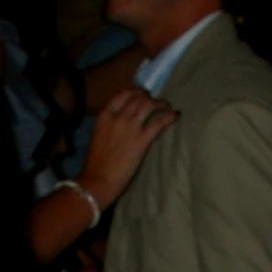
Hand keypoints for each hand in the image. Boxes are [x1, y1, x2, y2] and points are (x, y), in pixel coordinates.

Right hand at [77, 88, 176, 206]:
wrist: (97, 180)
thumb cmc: (96, 162)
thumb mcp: (98, 134)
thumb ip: (109, 123)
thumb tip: (122, 118)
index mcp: (105, 115)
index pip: (124, 94)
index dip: (136, 91)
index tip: (143, 94)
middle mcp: (118, 116)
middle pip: (139, 97)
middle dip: (150, 97)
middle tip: (157, 102)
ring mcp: (130, 127)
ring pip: (149, 105)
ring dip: (161, 104)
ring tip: (167, 107)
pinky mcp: (142, 139)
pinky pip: (159, 122)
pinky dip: (169, 116)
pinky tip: (175, 115)